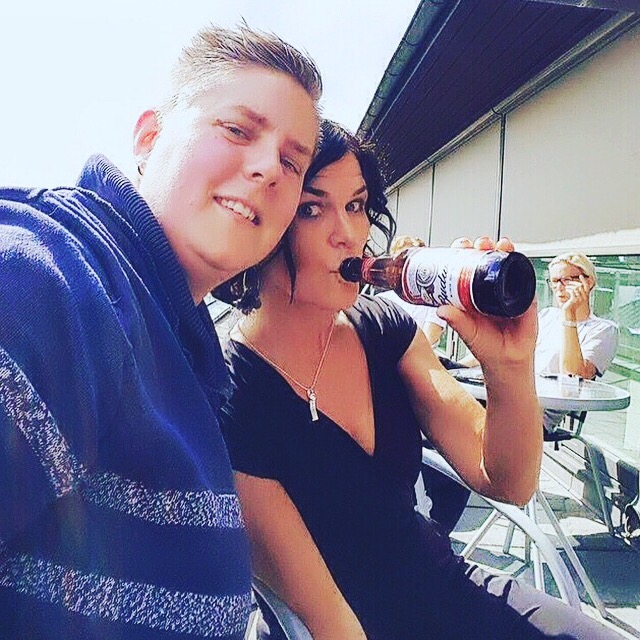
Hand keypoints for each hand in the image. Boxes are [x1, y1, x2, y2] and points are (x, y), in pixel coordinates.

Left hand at [439, 235, 535, 371]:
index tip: (459, 247)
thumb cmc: (486, 347)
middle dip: (480, 248)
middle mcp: (487, 289)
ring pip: (503, 264)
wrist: (508, 360)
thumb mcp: (468, 333)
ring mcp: (506, 290)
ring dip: (500, 249)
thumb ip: (456, 321)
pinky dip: (519, 261)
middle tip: (475, 245)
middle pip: (484, 261)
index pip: (465, 268)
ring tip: (496, 245)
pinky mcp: (523, 295)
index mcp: (470, 295)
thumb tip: (441, 310)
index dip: (462, 256)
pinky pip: (522, 274)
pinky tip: (514, 252)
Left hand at [560, 276, 589, 315]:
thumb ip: (574, 292)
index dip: (584, 280)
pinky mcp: (574, 300)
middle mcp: (583, 297)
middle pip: (580, 285)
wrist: (569, 313)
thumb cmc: (570, 305)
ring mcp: (579, 298)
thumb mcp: (573, 297)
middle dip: (574, 282)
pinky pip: (572, 292)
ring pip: (576, 288)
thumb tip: (571, 285)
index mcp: (584, 296)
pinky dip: (569, 289)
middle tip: (568, 282)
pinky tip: (566, 290)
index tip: (581, 276)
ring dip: (570, 286)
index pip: (587, 286)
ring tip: (566, 287)